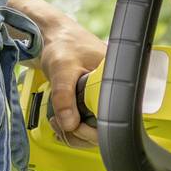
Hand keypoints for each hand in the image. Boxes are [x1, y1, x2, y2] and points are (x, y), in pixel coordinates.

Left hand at [35, 4, 105, 148]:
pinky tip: (61, 122)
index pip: (115, 117)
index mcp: (116, 79)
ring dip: (74, 133)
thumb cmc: (63, 43)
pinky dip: (73, 128)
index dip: (94, 130)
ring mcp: (102, 97)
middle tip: (61, 124)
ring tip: (58, 122)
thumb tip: (69, 124)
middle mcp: (113, 90)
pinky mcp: (92, 101)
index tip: (75, 126)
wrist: (53, 36)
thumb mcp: (62, 68)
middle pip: (104, 128)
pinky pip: (87, 123)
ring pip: (94, 129)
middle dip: (80, 133)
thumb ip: (64, 96)